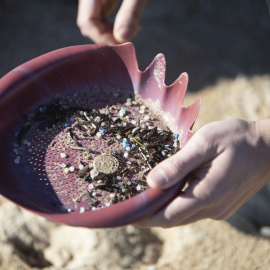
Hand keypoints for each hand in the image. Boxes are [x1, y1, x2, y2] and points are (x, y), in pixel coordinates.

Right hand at [77, 0, 147, 43]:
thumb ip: (130, 13)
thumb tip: (123, 38)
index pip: (87, 23)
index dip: (102, 38)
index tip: (122, 44)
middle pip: (90, 23)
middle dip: (108, 35)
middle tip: (130, 36)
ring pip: (97, 20)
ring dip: (113, 31)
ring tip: (134, 28)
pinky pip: (105, 13)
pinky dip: (116, 22)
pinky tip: (132, 22)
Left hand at [135, 119, 269, 227]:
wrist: (268, 147)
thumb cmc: (236, 139)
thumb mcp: (204, 144)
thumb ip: (178, 164)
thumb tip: (152, 182)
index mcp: (207, 194)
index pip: (167, 216)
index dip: (145, 218)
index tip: (128, 215)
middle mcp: (213, 208)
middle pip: (173, 219)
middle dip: (151, 215)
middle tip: (133, 205)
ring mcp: (219, 209)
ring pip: (184, 215)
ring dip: (164, 210)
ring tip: (147, 198)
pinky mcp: (222, 205)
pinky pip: (194, 210)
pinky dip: (179, 205)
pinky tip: (171, 192)